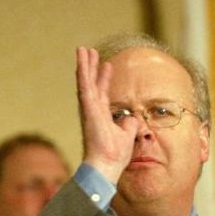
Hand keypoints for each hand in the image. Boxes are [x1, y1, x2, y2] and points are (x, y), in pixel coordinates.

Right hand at [76, 47, 136, 183]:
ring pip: (86, 82)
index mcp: (102, 117)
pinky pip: (85, 86)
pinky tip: (82, 58)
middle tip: (90, 52)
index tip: (107, 66)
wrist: (107, 166)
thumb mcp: (127, 135)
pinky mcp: (87, 109)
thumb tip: (132, 118)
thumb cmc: (115, 155)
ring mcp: (89, 110)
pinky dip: (83, 71)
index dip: (104, 79)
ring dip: (85, 66)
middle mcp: (94, 112)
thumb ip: (129, 124)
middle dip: (92, 68)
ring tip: (83, 50)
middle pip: (92, 85)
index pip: (103, 94)